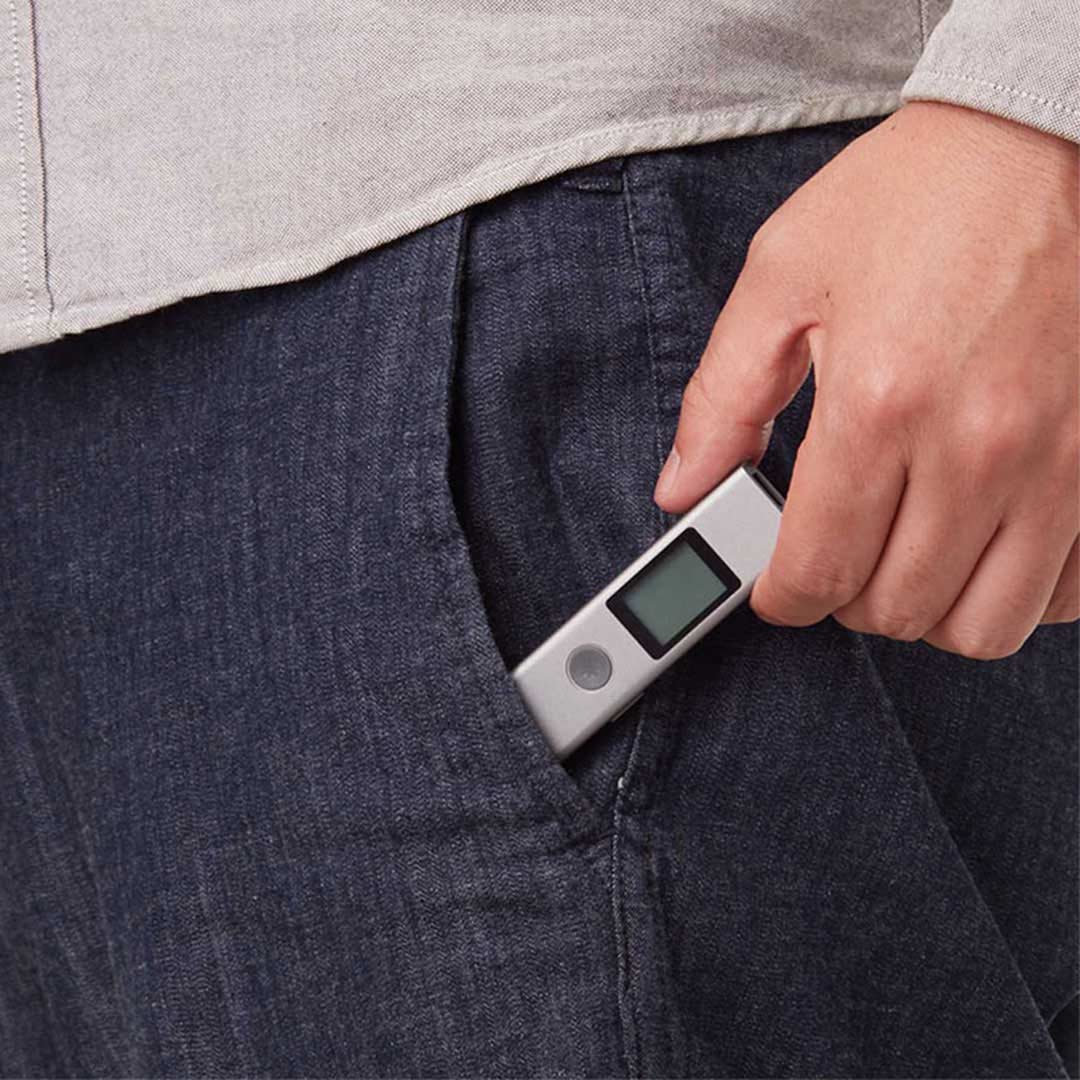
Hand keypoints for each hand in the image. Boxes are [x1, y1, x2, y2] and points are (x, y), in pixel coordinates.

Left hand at [654, 101, 1078, 658]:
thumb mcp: (780, 280)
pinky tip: (978, 542)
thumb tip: (683, 489)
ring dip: (926, 609)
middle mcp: (977, 447)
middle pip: (895, 611)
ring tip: (903, 554)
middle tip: (834, 552)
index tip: (776, 587)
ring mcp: (1058, 463)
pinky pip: (1065, 593)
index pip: (817, 571)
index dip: (781, 598)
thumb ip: (720, 400)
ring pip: (982, 627)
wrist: (1036, 141)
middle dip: (845, 600)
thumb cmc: (910, 201)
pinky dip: (1011, 590)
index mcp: (880, 402)